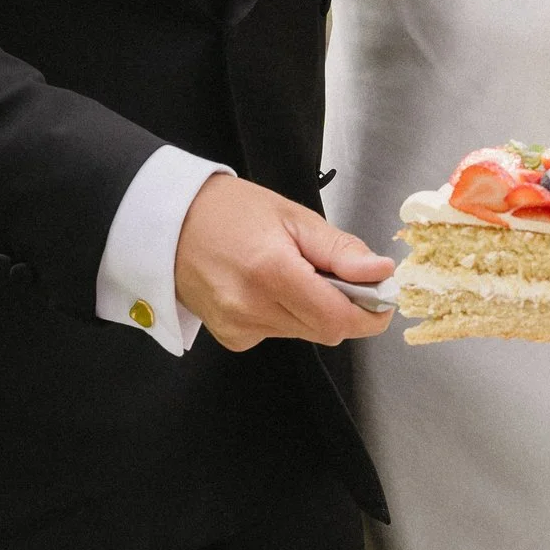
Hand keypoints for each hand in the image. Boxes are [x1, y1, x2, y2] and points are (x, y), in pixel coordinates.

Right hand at [174, 175, 395, 351]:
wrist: (170, 222)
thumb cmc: (228, 211)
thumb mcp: (293, 216)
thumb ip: (340, 249)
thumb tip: (379, 272)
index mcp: (271, 272)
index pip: (338, 318)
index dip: (369, 314)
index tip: (379, 297)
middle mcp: (252, 307)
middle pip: (325, 330)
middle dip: (341, 306)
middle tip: (332, 272)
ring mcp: (238, 327)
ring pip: (304, 334)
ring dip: (312, 310)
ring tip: (290, 272)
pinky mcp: (232, 338)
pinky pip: (278, 334)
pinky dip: (285, 315)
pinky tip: (265, 287)